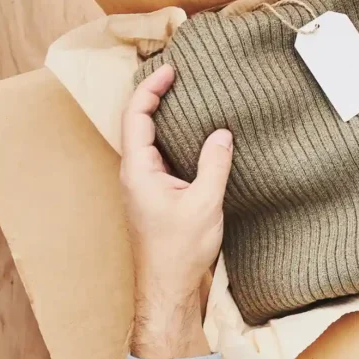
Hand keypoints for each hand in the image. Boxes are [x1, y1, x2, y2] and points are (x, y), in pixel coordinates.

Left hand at [120, 64, 233, 358]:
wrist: (169, 288)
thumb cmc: (181, 250)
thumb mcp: (205, 203)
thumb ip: (214, 164)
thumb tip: (222, 132)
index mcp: (138, 170)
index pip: (136, 116)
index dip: (151, 88)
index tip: (172, 70)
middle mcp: (135, 174)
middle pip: (138, 123)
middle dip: (155, 95)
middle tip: (179, 75)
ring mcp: (144, 186)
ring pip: (150, 140)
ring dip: (165, 117)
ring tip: (189, 98)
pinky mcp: (157, 196)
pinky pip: (162, 157)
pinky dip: (175, 139)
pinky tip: (197, 138)